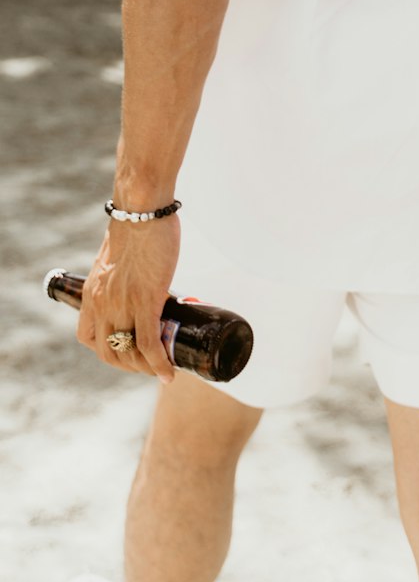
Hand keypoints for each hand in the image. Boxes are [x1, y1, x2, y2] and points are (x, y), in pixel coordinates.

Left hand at [77, 215, 180, 381]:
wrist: (142, 210)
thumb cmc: (137, 224)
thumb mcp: (119, 257)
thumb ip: (124, 271)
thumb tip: (144, 273)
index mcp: (93, 292)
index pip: (86, 336)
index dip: (104, 349)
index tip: (125, 348)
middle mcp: (102, 303)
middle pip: (108, 352)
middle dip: (129, 366)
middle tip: (150, 363)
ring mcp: (123, 304)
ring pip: (128, 353)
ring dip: (145, 369)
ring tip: (163, 368)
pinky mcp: (146, 301)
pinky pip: (149, 344)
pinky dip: (158, 363)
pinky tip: (168, 372)